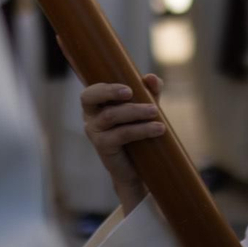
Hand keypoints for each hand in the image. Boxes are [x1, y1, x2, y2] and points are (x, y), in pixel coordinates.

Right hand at [79, 74, 164, 213]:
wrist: (136, 168)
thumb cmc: (137, 133)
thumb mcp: (145, 108)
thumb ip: (150, 91)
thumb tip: (152, 78)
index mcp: (96, 104)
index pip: (91, 90)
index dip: (106, 87)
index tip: (129, 88)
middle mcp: (90, 116)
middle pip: (89, 98)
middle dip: (109, 92)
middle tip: (131, 92)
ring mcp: (94, 132)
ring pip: (110, 116)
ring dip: (135, 111)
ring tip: (156, 111)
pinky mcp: (103, 146)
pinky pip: (120, 134)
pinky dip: (140, 130)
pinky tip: (158, 129)